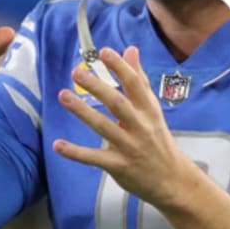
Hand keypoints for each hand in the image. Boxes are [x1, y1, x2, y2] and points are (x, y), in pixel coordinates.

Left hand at [54, 46, 199, 210]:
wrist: (171, 179)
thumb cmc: (158, 140)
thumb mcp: (152, 109)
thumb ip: (139, 80)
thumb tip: (131, 49)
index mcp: (148, 110)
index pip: (134, 84)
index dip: (119, 67)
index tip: (103, 52)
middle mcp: (140, 126)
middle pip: (117, 103)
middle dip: (97, 86)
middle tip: (77, 72)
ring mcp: (129, 146)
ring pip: (103, 126)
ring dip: (82, 111)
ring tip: (63, 95)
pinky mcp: (118, 165)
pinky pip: (94, 158)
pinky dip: (75, 152)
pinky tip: (58, 144)